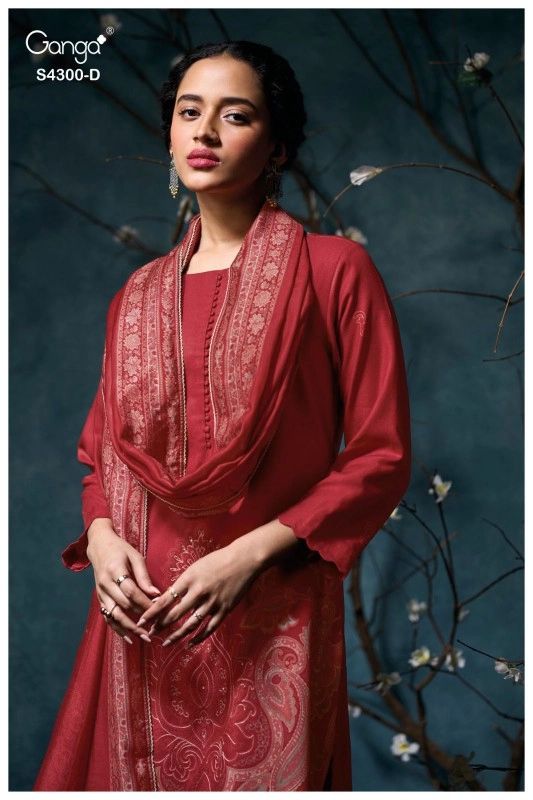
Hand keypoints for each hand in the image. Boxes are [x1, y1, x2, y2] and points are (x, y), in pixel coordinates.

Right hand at [87, 518, 160, 644]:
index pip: (131, 591)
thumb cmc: (120, 549)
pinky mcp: (100, 599)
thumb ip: (144, 576)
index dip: (145, 602)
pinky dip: (117, 629)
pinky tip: (129, 638)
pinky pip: (107, 617)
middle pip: (123, 605)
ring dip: (129, 628)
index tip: (158, 610)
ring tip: (144, 637)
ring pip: (114, 615)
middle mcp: (105, 583)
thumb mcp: (135, 556)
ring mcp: (100, 593)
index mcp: (114, 570)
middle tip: (156, 626)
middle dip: (140, 616)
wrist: (99, 547)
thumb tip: (156, 594)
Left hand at [135, 539, 263, 646]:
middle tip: (149, 634)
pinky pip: (209, 628)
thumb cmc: (218, 560)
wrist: (244, 560)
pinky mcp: (224, 609)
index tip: (142, 620)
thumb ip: (182, 583)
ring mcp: (213, 602)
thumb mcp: (196, 567)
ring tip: (165, 643)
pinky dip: (198, 638)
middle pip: (176, 614)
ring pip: (191, 625)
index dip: (153, 612)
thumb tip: (166, 599)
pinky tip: (189, 644)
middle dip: (161, 626)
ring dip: (177, 636)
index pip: (167, 599)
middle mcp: (199, 592)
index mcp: (190, 579)